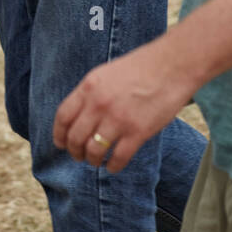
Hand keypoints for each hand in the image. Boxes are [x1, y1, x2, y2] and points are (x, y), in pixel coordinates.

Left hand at [52, 37, 197, 173]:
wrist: (172, 65)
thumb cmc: (141, 67)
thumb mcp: (106, 73)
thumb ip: (91, 93)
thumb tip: (79, 117)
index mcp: (89, 87)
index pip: (63, 117)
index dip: (59, 134)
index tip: (61, 143)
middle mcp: (99, 104)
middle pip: (75, 138)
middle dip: (75, 151)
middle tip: (79, 156)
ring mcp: (118, 119)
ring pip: (94, 151)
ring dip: (92, 160)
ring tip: (96, 161)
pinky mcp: (138, 132)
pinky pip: (118, 158)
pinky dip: (113, 166)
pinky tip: (113, 165)